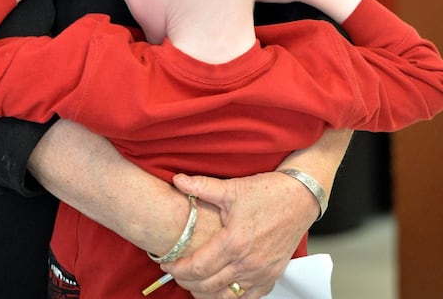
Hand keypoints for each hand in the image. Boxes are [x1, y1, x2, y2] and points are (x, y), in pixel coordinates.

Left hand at [162, 171, 317, 298]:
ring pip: (227, 297)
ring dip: (207, 294)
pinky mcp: (272, 276)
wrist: (299, 198)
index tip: (167, 264)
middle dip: (187, 282)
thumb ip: (202, 186)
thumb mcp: (232, 187)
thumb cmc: (268, 192)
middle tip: (176, 274)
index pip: (198, 266)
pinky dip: (231, 298)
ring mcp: (261, 273)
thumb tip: (177, 180)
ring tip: (194, 283)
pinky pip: (249, 298)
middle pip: (208, 286)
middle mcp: (247, 263)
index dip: (178, 269)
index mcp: (234, 242)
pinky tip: (221, 290)